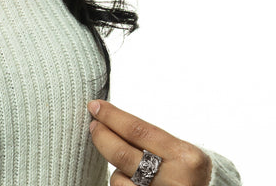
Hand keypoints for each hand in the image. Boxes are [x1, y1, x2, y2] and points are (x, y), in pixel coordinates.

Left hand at [88, 100, 211, 185]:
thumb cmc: (192, 173)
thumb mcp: (182, 152)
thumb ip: (152, 139)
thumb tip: (110, 118)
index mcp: (186, 157)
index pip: (137, 130)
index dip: (112, 117)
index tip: (95, 107)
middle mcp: (177, 180)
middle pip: (122, 155)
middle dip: (102, 137)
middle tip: (94, 126)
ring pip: (119, 180)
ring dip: (115, 169)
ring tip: (126, 165)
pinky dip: (121, 184)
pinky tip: (130, 181)